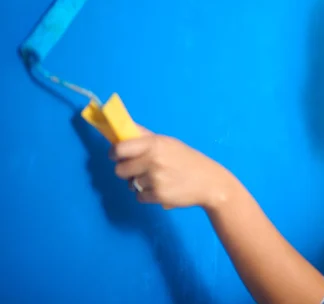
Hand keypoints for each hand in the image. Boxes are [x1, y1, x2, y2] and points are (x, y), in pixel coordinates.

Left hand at [110, 126, 234, 209]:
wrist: (209, 182)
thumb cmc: (187, 160)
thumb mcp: (168, 143)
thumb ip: (145, 137)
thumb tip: (122, 128)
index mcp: (154, 144)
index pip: (120, 149)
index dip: (114, 153)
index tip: (116, 155)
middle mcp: (153, 160)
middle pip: (120, 170)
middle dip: (127, 171)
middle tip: (140, 169)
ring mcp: (155, 179)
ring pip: (130, 184)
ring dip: (139, 184)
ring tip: (157, 179)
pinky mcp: (158, 195)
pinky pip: (139, 196)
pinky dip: (147, 195)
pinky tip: (162, 189)